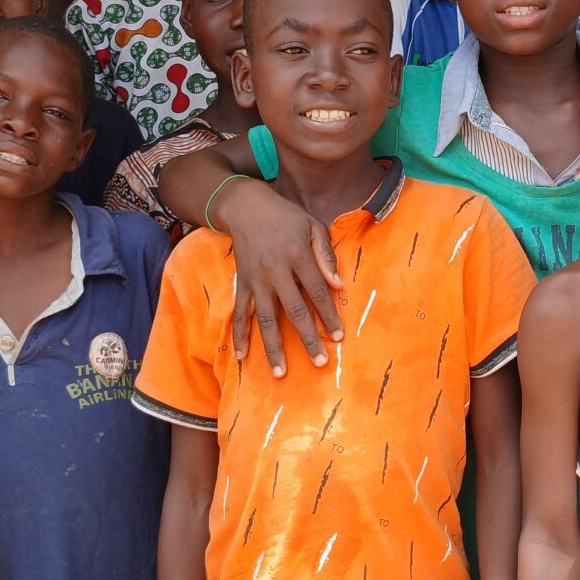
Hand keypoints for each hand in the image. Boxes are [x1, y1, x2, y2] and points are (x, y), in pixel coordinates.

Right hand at [218, 180, 345, 374]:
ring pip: (266, 319)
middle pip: (294, 311)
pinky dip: (240, 335)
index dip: (329, 315)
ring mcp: (256, 280)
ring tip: (280, 373)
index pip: (318, 291)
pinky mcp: (242, 284)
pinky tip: (242, 356)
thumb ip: (326, 255)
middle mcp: (276, 271)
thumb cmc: (286, 217)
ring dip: (273, 348)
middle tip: (319, 362)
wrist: (245, 207)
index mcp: (298, 256)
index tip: (339, 336)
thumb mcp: (312, 226)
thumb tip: (339, 285)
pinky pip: (240, 313)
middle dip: (308, 338)